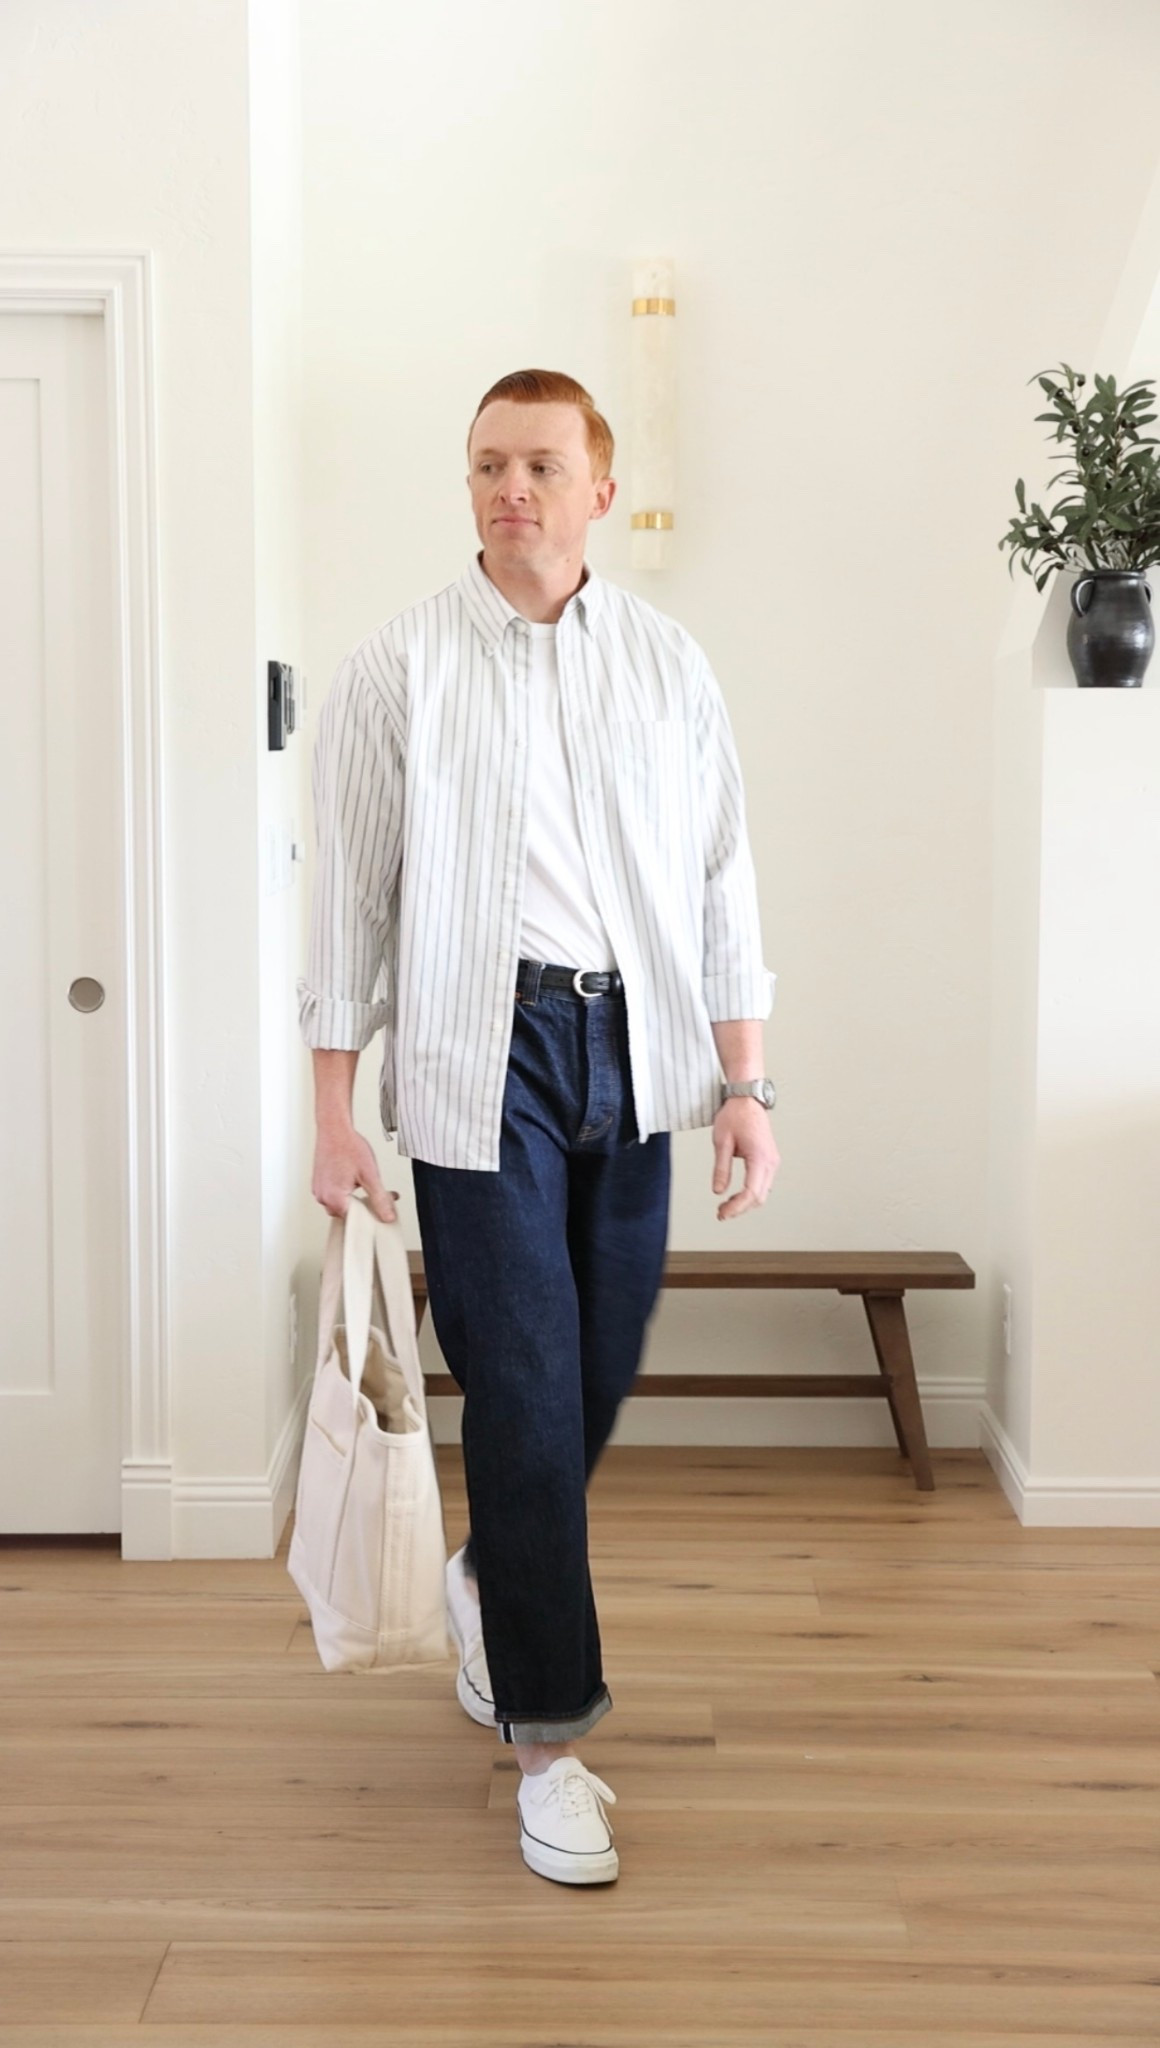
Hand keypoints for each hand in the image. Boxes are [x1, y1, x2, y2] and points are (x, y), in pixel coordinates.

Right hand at [311, 1123, 398, 1223]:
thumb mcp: (370, 1176)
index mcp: (333, 1199)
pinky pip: (333, 1194)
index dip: (371, 1216)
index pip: (354, 1221)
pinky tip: (354, 1178)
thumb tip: (387, 1216)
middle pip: (347, 1214)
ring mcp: (319, 1190)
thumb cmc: (348, 1147)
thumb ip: (380, 1199)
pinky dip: (346, 1191)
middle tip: (379, 1195)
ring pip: (341, 1204)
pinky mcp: (319, 1183)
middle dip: (364, 1206)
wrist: (334, 1129)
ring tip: (366, 1183)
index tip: (381, 1209)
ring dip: (355, 1198)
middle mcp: (322, 1197)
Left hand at [711, 1098, 779, 1221]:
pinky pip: (763, 1183)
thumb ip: (720, 1168)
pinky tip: (736, 1195)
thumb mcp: (721, 1142)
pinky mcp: (769, 1159)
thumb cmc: (735, 1115)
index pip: (751, 1192)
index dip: (736, 1207)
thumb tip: (718, 1191)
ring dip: (746, 1202)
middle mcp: (770, 1161)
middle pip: (759, 1197)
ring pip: (762, 1192)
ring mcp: (772, 1161)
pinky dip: (751, 1193)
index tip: (722, 1214)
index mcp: (760, 1157)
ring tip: (726, 1206)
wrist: (747, 1098)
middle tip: (721, 1213)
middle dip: (740, 1209)